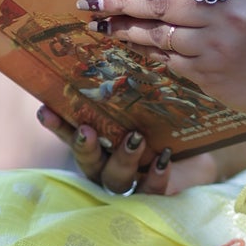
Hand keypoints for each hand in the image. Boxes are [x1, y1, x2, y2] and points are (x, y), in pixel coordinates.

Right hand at [35, 111, 225, 195]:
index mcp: (99, 145)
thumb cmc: (163, 127)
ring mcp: (130, 184)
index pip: (71, 135)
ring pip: (116, 180)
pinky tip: (163, 159)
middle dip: (85, 146)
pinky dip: (155, 176)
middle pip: (88, 162)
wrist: (199, 157)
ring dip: (123, 159)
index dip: (57, 125)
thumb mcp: (146, 108)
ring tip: (135, 138)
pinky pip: (151, 191)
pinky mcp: (155, 195)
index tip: (46, 110)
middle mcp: (107, 167)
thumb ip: (129, 92)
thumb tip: (117, 50)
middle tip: (87, 130)